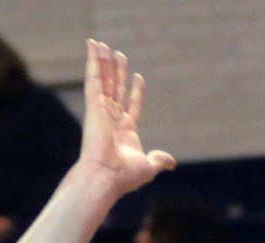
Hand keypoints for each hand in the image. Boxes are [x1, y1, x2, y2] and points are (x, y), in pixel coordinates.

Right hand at [80, 39, 174, 198]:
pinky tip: (93, 46)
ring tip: (104, 45)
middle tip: (119, 56)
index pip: (132, 106)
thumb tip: (171, 162)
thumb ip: (158, 160)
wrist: (105, 176)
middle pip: (116, 90)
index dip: (135, 92)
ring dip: (104, 62)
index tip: (138, 77)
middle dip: (117, 73)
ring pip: (104, 81)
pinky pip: (93, 77)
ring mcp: (101, 110)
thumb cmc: (125, 176)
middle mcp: (112, 120)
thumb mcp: (148, 167)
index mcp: (126, 132)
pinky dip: (93, 61)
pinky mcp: (93, 104)